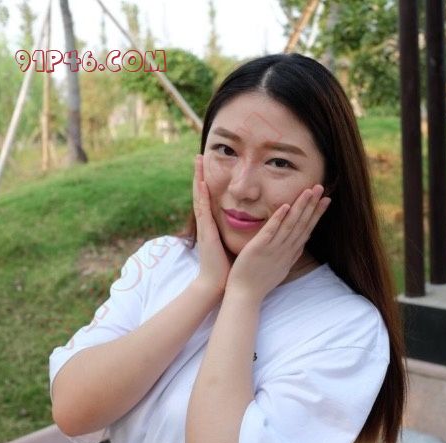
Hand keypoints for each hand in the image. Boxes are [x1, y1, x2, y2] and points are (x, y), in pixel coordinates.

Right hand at [192, 154, 230, 294]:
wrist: (219, 284)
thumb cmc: (229, 266)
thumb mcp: (234, 242)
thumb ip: (238, 232)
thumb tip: (250, 224)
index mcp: (215, 224)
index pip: (212, 198)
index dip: (210, 181)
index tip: (209, 166)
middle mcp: (208, 222)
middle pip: (204, 192)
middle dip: (200, 174)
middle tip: (198, 155)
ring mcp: (205, 226)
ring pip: (201, 196)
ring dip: (198, 178)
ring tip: (196, 160)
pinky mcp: (206, 232)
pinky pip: (204, 210)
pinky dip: (202, 195)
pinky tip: (202, 182)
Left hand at [226, 184, 330, 300]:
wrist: (246, 295)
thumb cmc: (261, 282)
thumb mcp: (282, 268)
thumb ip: (292, 254)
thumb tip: (301, 244)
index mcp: (290, 252)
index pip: (307, 229)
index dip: (317, 214)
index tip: (326, 200)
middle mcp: (285, 249)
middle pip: (302, 224)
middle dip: (312, 205)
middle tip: (321, 188)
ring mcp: (273, 249)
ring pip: (290, 225)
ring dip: (300, 207)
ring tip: (308, 191)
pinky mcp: (259, 248)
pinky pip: (270, 231)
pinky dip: (278, 219)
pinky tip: (285, 206)